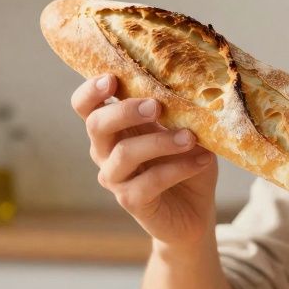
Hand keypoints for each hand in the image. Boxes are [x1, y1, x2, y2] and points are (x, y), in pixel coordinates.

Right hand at [71, 73, 217, 246]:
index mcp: (114, 127)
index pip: (85, 105)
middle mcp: (106, 151)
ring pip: (125, 154)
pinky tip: (202, 161)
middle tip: (156, 106)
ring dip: (160, 141)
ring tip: (190, 137)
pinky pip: (150, 181)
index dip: (91, 91)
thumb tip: (191, 85)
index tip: (112, 78)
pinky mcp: (131, 201)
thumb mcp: (185, 129)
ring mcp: (115, 178)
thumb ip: (178, 110)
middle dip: (124, 111)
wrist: (196, 210)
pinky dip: (178, 168)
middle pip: (96, 124)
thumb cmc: (187, 161)